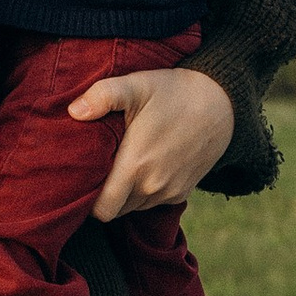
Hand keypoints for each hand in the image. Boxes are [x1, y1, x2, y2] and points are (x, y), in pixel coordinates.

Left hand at [71, 64, 233, 217]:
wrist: (221, 103)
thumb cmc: (173, 92)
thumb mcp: (136, 85)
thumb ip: (102, 95)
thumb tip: (74, 111)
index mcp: (136, 166)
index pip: (102, 210)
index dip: (86, 201)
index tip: (81, 181)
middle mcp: (153, 186)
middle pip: (115, 211)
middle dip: (102, 197)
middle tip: (96, 171)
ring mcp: (170, 192)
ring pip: (134, 207)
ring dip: (123, 195)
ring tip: (117, 167)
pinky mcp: (183, 192)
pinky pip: (153, 202)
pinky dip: (143, 192)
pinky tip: (141, 167)